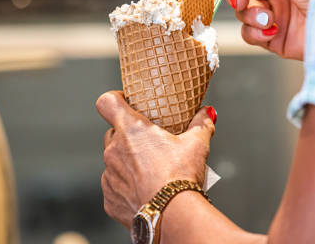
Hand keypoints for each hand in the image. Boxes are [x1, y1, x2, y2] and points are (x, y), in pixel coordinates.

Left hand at [97, 91, 214, 227]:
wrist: (172, 216)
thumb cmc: (180, 178)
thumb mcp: (196, 145)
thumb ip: (201, 124)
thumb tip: (207, 113)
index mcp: (130, 130)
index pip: (107, 102)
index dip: (114, 99)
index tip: (125, 102)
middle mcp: (113, 150)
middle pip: (112, 133)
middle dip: (127, 136)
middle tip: (148, 143)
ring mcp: (109, 175)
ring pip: (113, 161)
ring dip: (127, 163)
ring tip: (150, 172)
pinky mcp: (110, 197)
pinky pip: (114, 186)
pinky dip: (126, 187)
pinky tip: (144, 191)